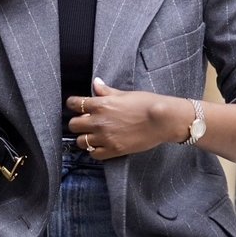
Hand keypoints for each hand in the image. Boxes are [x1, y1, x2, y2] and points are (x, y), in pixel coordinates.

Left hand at [66, 78, 189, 158]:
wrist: (162, 120)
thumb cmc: (146, 103)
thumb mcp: (124, 94)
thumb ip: (106, 91)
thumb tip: (95, 83)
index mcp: (100, 104)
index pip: (74, 104)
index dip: (73, 104)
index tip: (76, 105)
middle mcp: (99, 122)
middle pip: (73, 125)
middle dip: (78, 123)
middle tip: (85, 122)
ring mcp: (105, 138)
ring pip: (81, 141)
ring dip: (85, 138)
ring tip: (93, 135)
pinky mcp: (113, 150)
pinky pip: (94, 154)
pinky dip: (94, 150)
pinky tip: (101, 145)